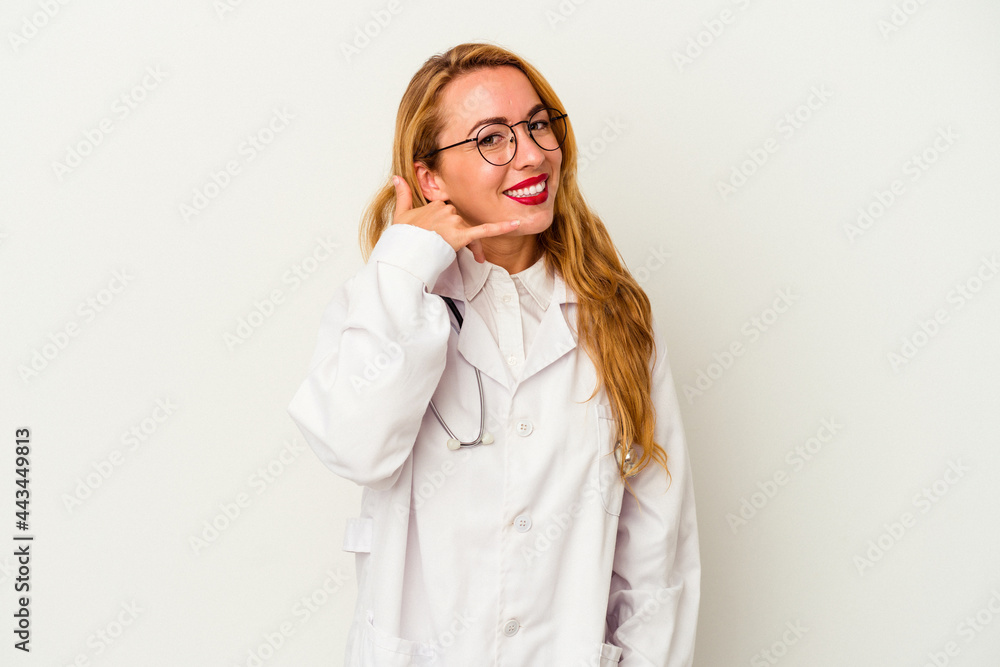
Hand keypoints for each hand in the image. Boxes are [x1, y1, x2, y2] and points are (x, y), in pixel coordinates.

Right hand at [391, 176, 519, 262]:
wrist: (405, 252)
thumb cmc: (403, 237)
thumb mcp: (401, 214)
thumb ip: (403, 194)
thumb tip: (396, 177)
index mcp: (435, 204)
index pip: (449, 213)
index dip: (448, 227)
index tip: (441, 237)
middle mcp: (446, 210)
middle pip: (461, 222)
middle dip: (459, 236)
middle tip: (449, 249)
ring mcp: (454, 222)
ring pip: (469, 231)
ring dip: (469, 245)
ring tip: (463, 255)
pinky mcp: (461, 235)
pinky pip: (485, 230)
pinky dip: (501, 227)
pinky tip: (516, 223)